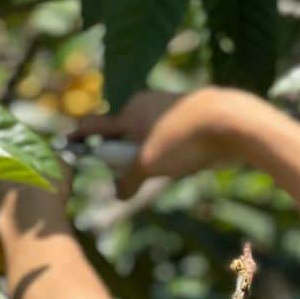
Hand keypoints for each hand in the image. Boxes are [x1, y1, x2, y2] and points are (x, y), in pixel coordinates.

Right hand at [72, 88, 240, 197]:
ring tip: (165, 170)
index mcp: (129, 111)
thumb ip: (127, 180)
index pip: (94, 126)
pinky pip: (169, 141)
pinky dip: (169, 154)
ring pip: (148, 140)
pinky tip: (184, 163)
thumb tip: (117, 192)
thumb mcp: (148, 165)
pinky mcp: (190, 121)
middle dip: (121, 155)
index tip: (66, 145)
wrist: (233, 123)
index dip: (79, 138)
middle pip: (122, 135)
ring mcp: (168, 112)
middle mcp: (145, 106)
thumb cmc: (184, 139)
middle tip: (128, 177)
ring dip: (148, 158)